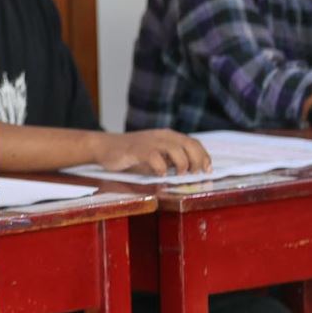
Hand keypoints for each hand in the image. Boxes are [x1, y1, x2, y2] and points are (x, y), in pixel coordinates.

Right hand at [88, 130, 211, 175]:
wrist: (104, 147)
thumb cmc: (131, 155)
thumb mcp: (155, 157)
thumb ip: (170, 162)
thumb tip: (189, 175)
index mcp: (168, 136)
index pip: (194, 143)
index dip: (204, 157)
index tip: (207, 171)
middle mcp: (161, 136)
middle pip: (189, 144)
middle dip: (197, 161)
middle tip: (195, 174)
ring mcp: (149, 141)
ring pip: (175, 149)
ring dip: (182, 164)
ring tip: (179, 175)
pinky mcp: (137, 149)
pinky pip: (154, 157)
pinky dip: (161, 167)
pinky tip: (160, 175)